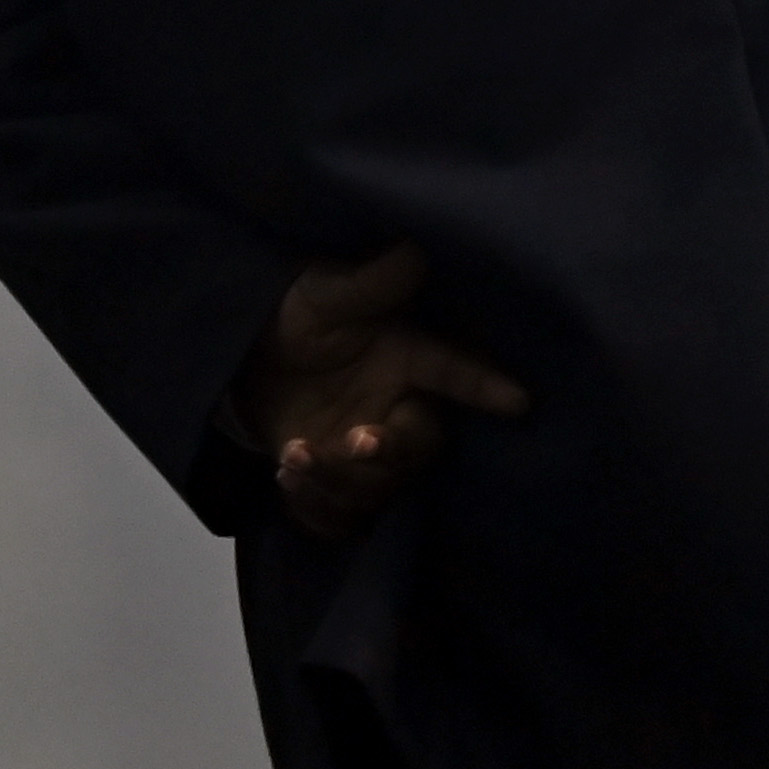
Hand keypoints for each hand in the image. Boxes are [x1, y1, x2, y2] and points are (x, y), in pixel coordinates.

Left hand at [227, 242, 530, 541]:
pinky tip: (285, 478)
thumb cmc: (300, 316)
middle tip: (353, 441)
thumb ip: (369, 284)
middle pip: (421, 447)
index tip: (520, 401)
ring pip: (380, 490)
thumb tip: (413, 249)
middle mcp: (398, 409)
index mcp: (407, 358)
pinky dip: (316, 510)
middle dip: (392, 454)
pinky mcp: (337, 484)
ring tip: (293, 457)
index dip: (486, 387)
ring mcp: (368, 452)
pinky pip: (343, 519)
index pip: (454, 371)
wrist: (248, 360)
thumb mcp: (326, 294)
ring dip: (339, 484)